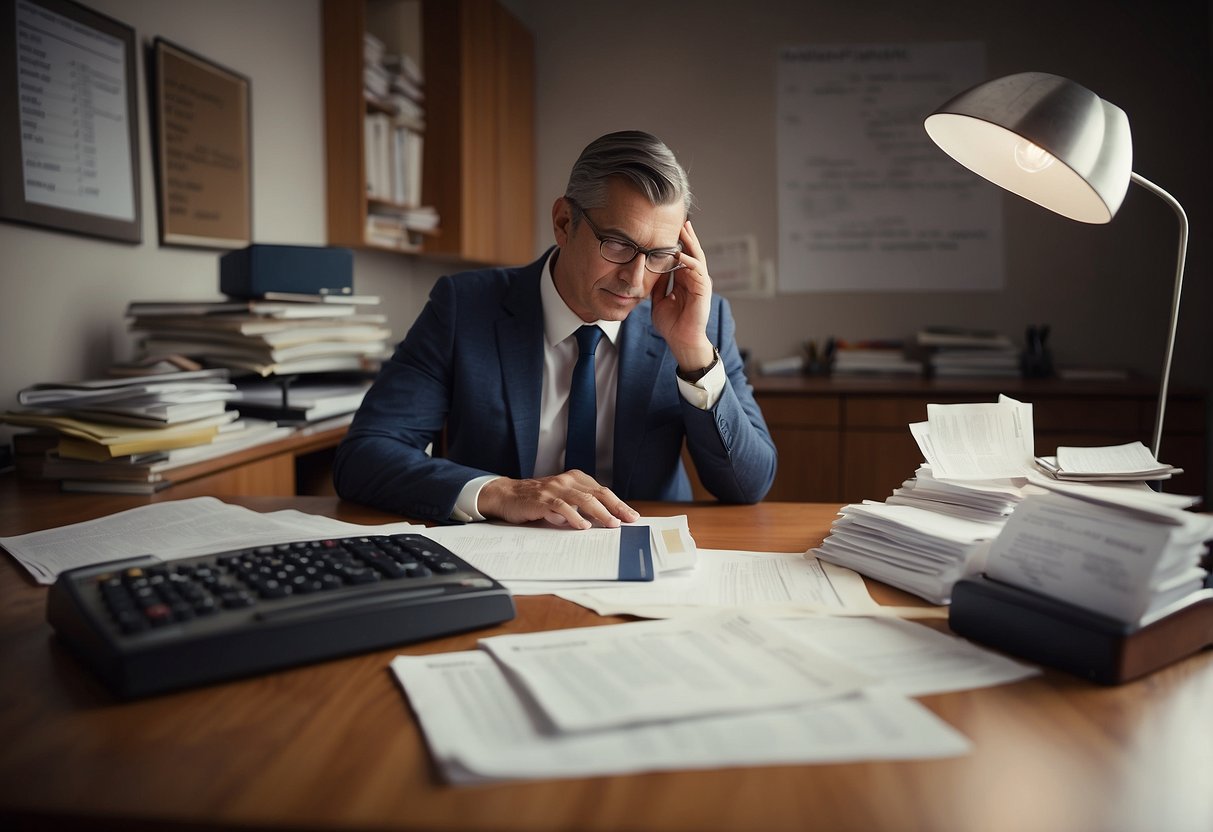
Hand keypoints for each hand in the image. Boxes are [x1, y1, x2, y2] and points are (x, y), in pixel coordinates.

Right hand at [477, 471, 639, 529]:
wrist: (507, 495)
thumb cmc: (536, 499)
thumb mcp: (561, 498)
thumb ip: (579, 505)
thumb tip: (604, 519)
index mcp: (574, 478)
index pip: (602, 491)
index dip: (618, 503)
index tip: (632, 516)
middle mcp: (567, 480)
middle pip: (598, 493)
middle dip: (616, 507)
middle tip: (629, 520)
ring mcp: (555, 489)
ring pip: (583, 499)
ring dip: (600, 513)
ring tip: (612, 524)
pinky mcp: (542, 499)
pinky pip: (562, 507)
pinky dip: (574, 517)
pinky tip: (583, 526)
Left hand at [651, 220, 714, 371]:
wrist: (681, 341)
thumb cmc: (672, 325)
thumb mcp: (659, 301)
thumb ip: (658, 286)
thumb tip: (652, 271)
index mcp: (684, 281)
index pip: (682, 256)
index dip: (677, 243)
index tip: (668, 229)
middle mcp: (694, 279)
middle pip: (691, 252)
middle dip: (687, 236)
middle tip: (681, 219)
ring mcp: (700, 283)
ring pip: (697, 256)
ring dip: (690, 242)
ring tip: (684, 228)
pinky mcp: (703, 289)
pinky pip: (696, 270)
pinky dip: (688, 260)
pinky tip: (678, 252)